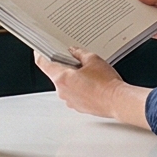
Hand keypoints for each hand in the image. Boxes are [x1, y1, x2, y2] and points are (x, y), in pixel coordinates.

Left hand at [34, 48, 151, 129]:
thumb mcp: (93, 59)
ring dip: (73, 78)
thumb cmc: (106, 83)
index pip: (43, 63)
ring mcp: (69, 100)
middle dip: (65, 66)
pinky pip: (74, 93)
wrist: (117, 101)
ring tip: (90, 74)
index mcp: (61, 77)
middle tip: (78, 61)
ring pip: (66, 84)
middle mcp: (62, 91)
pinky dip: (79, 88)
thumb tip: (73, 51)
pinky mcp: (77, 106)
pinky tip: (92, 84)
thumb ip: (79, 53)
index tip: (40, 50)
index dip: (40, 54)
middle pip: (56, 74)